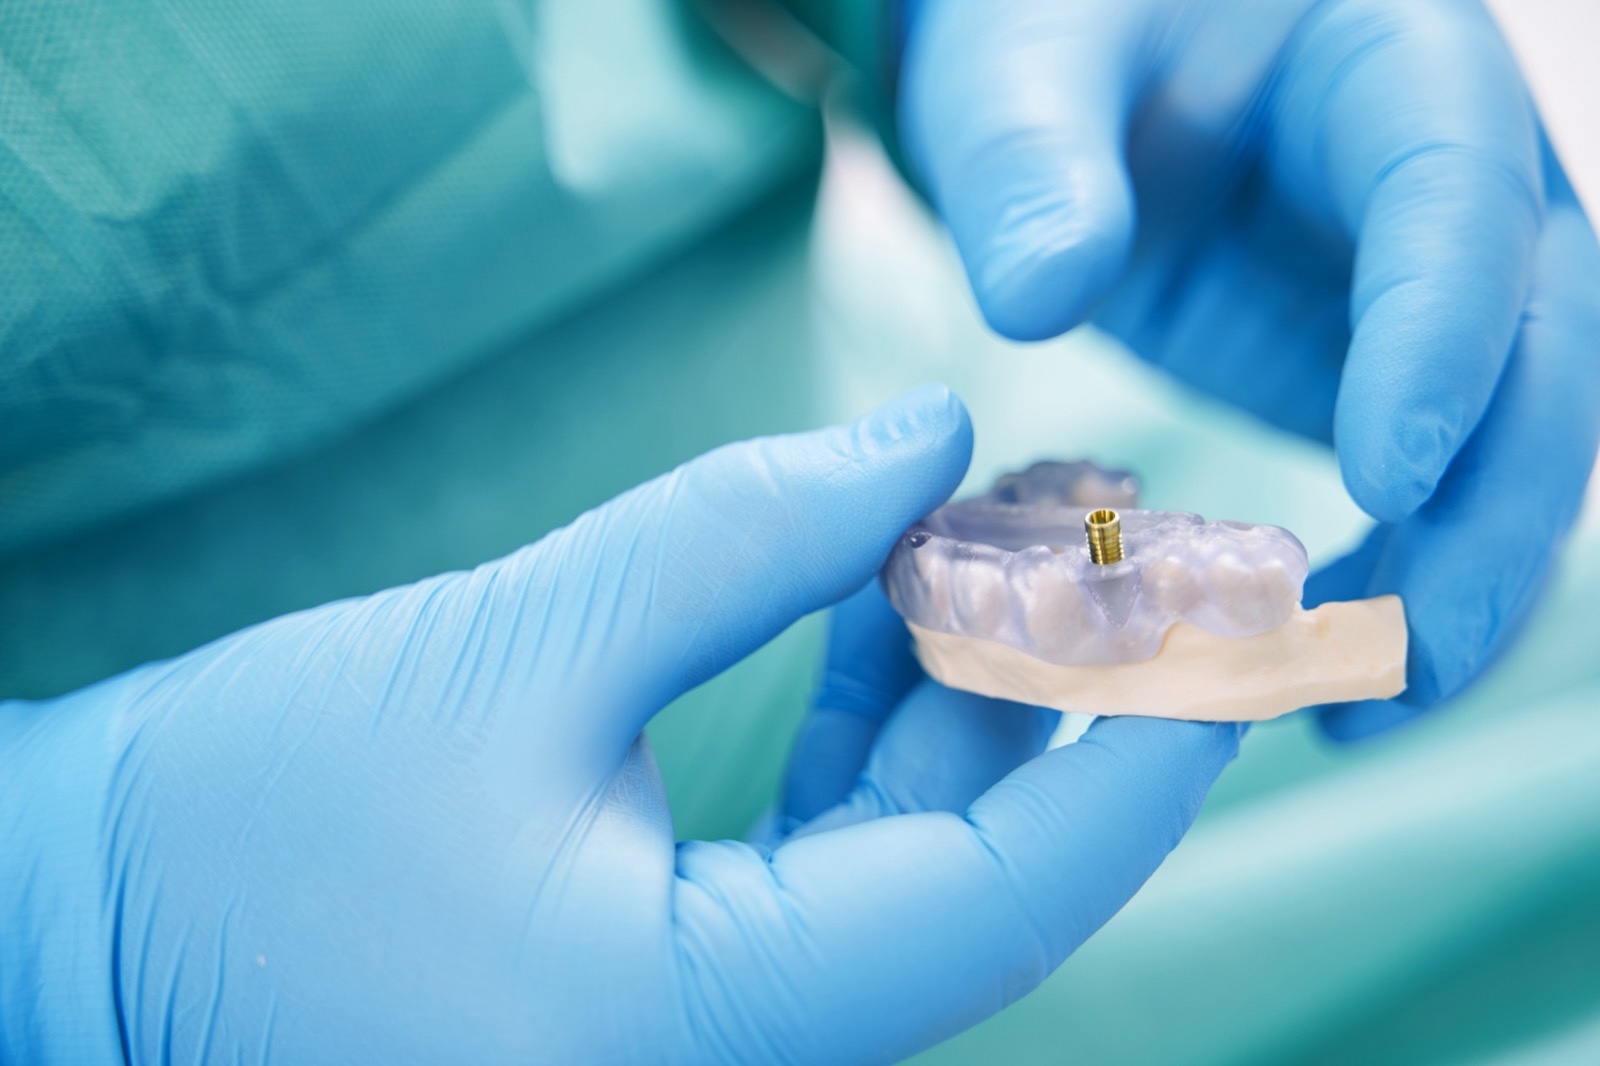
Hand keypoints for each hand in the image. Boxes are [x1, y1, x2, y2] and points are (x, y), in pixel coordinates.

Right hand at [0, 387, 1239, 1063]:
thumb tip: (927, 438)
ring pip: (915, 865)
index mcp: (704, 1027)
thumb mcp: (519, 646)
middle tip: (1102, 522)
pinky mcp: (677, 976)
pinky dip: (875, 732)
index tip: (1222, 612)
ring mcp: (713, 1030)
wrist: (91, 927)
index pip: (1009, 898)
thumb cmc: (255, 816)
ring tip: (984, 527)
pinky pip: (834, 864)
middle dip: (1057, 690)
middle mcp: (737, 1059)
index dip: (1138, 745)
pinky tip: (886, 604)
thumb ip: (744, 538)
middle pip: (982, 876)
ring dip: (964, 695)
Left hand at [900, 0, 1599, 737]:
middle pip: (1545, 348)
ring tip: (1361, 709)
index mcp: (1397, 63)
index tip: (1384, 477)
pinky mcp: (1382, 363)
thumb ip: (1028, 165)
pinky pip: (1438, 478)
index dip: (1440, 341)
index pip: (1458, 204)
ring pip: (1516, 438)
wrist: (1068, 67)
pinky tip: (1323, 665)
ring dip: (1464, 579)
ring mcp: (1432, 282)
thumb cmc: (1052, 31)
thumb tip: (1039, 293)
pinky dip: (1403, 573)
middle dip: (1491, 513)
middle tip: (1401, 659)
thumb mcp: (1018, 68)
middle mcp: (1458, 177)